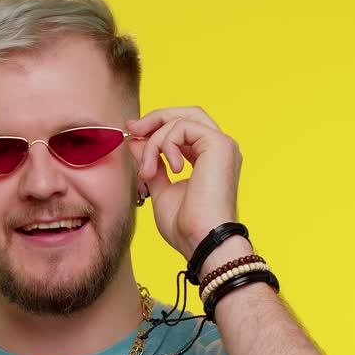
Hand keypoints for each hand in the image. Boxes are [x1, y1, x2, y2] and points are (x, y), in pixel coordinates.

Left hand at [127, 107, 242, 259]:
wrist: (201, 241)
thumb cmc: (185, 225)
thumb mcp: (160, 188)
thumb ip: (151, 162)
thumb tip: (135, 140)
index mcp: (210, 157)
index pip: (184, 128)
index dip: (157, 125)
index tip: (132, 132)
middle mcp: (220, 148)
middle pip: (187, 113)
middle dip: (155, 119)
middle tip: (132, 128)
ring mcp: (222, 145)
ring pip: (180, 120)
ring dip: (154, 143)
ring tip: (148, 172)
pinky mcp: (219, 145)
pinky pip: (182, 127)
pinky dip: (165, 144)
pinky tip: (167, 170)